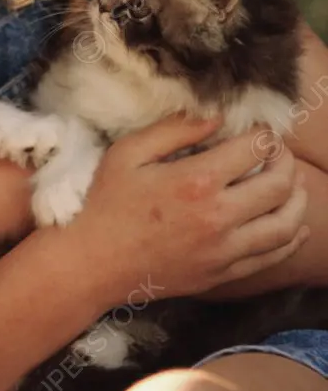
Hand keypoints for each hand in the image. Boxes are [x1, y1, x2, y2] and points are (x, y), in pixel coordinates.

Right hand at [62, 115, 307, 305]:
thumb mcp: (129, 152)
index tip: (258, 128)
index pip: (254, 149)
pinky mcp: (221, 274)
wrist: (93, 263)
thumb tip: (217, 116)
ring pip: (286, 225)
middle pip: (280, 185)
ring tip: (291, 182)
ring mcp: (223, 251)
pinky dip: (291, 238)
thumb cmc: (105, 202)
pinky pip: (271, 257)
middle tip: (277, 150)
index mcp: (196, 182)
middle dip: (285, 160)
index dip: (264, 133)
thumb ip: (175, 130)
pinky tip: (293, 223)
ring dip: (297, 199)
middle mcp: (218, 217)